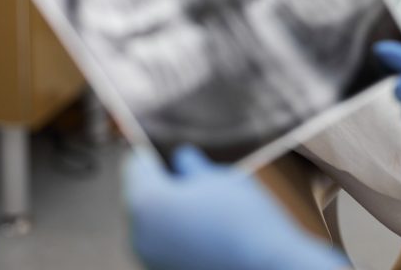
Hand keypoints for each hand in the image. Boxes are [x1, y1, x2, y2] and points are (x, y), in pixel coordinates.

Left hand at [125, 146, 344, 269]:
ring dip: (168, 208)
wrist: (265, 266)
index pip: (136, 165)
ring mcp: (149, 258)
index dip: (150, 150)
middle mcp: (138, 233)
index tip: (162, 143)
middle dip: (159, 181)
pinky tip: (203, 226)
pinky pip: (162, 243)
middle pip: (140, 195)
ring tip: (200, 199)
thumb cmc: (242, 218)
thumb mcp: (218, 177)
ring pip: (151, 221)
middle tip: (186, 168)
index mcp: (146, 201)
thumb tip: (180, 158)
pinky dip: (176, 232)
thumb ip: (191, 165)